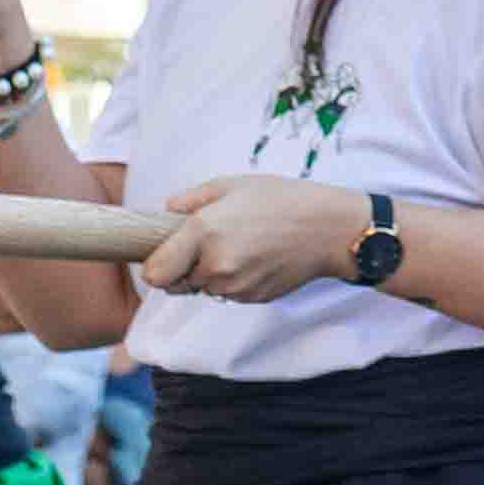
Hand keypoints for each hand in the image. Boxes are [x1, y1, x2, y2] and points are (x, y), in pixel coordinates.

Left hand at [138, 176, 374, 303]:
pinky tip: (255, 258)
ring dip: (210, 274)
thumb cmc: (281, 199)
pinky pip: (229, 293)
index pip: (154, 274)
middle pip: (176, 284)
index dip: (154, 265)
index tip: (164, 253)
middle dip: (184, 267)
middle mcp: (215, 266)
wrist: (328, 229)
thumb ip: (191, 199)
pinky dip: (234, 280)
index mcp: (202, 233)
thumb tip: (168, 210)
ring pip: (204, 289)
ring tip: (238, 246)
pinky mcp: (253, 299)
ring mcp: (235, 287)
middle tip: (207, 244)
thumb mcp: (232, 185)